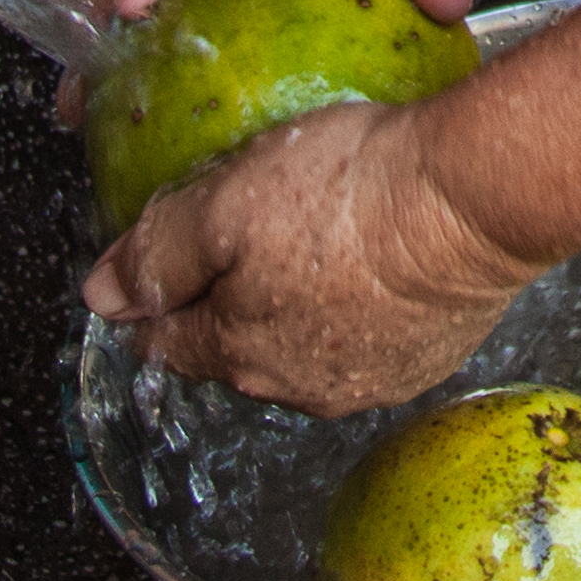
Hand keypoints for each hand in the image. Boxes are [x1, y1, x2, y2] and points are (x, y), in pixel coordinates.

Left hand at [81, 99, 537, 414]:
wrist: (479, 200)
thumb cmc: (353, 193)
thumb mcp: (227, 201)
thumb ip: (156, 251)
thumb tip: (101, 293)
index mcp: (237, 353)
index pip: (165, 340)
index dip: (159, 291)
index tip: (176, 247)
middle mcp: (298, 386)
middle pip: (236, 346)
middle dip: (232, 299)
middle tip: (254, 226)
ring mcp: (372, 381)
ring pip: (307, 345)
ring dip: (303, 303)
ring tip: (323, 233)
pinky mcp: (433, 357)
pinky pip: (377, 337)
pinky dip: (368, 304)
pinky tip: (382, 253)